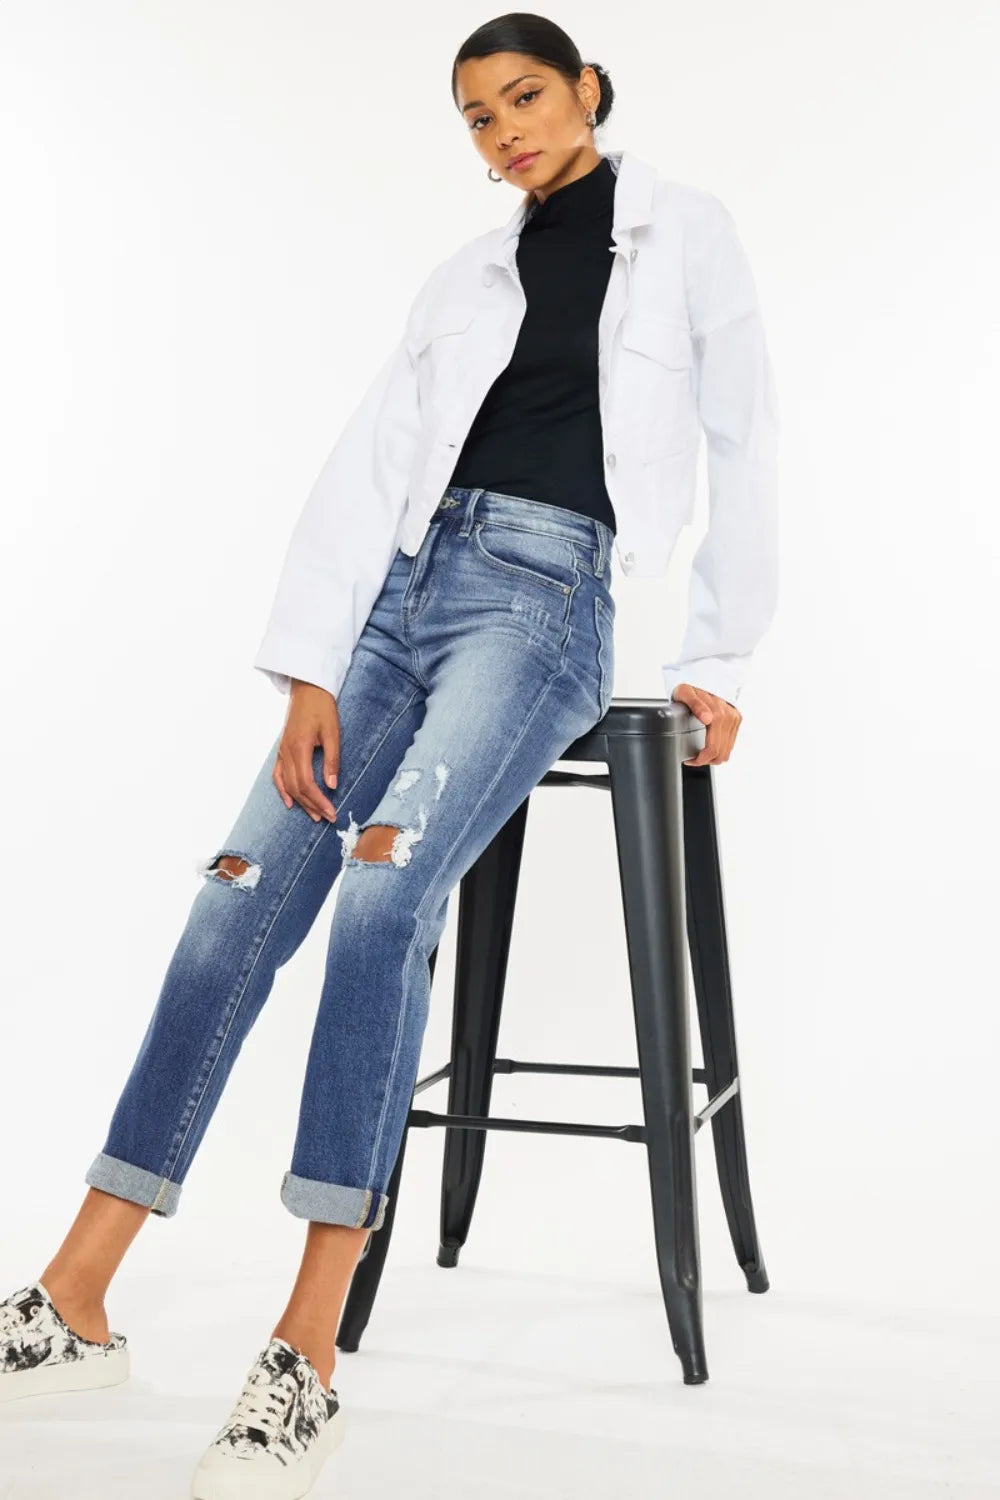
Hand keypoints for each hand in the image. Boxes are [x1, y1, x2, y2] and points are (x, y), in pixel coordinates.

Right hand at [273, 680, 340, 821]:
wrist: (308, 689)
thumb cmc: (322, 708)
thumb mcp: (332, 732)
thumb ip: (332, 759)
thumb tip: (332, 785)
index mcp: (299, 748)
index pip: (307, 783)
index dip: (318, 801)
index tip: (331, 812)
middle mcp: (287, 752)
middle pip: (296, 787)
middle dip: (312, 805)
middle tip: (327, 818)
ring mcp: (282, 752)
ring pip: (287, 784)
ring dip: (300, 802)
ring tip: (313, 815)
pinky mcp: (282, 750)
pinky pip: (278, 775)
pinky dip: (283, 790)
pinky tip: (290, 802)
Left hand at [673, 684, 741, 765]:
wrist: (703, 675)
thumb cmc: (690, 686)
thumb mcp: (685, 693)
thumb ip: (695, 705)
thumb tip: (707, 719)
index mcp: (718, 714)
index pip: (713, 748)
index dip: (701, 759)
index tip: (690, 760)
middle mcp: (729, 716)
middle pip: (721, 753)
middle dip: (706, 760)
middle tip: (693, 759)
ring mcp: (734, 718)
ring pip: (728, 751)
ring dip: (714, 757)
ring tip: (700, 754)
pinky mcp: (737, 719)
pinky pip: (731, 743)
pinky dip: (721, 749)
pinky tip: (709, 746)